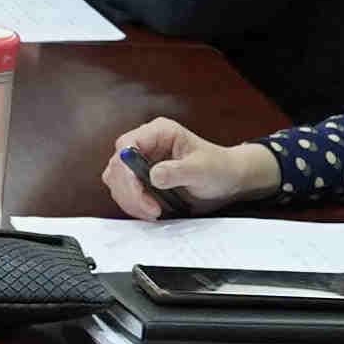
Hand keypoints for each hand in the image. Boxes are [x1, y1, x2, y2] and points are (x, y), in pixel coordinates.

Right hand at [106, 119, 277, 216]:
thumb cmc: (218, 167)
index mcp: (159, 132)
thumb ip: (178, 171)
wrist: (226, 178)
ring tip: (153, 211)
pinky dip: (133, 204)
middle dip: (129, 191)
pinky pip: (124, 190)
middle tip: (150, 209)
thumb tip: (154, 176)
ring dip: (130, 200)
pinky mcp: (140, 177)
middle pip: (117, 165)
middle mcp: (146, 143)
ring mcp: (141, 160)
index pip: (127, 145)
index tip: (140, 192)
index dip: (126, 169)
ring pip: (116, 180)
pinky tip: (149, 210)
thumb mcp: (202, 169)